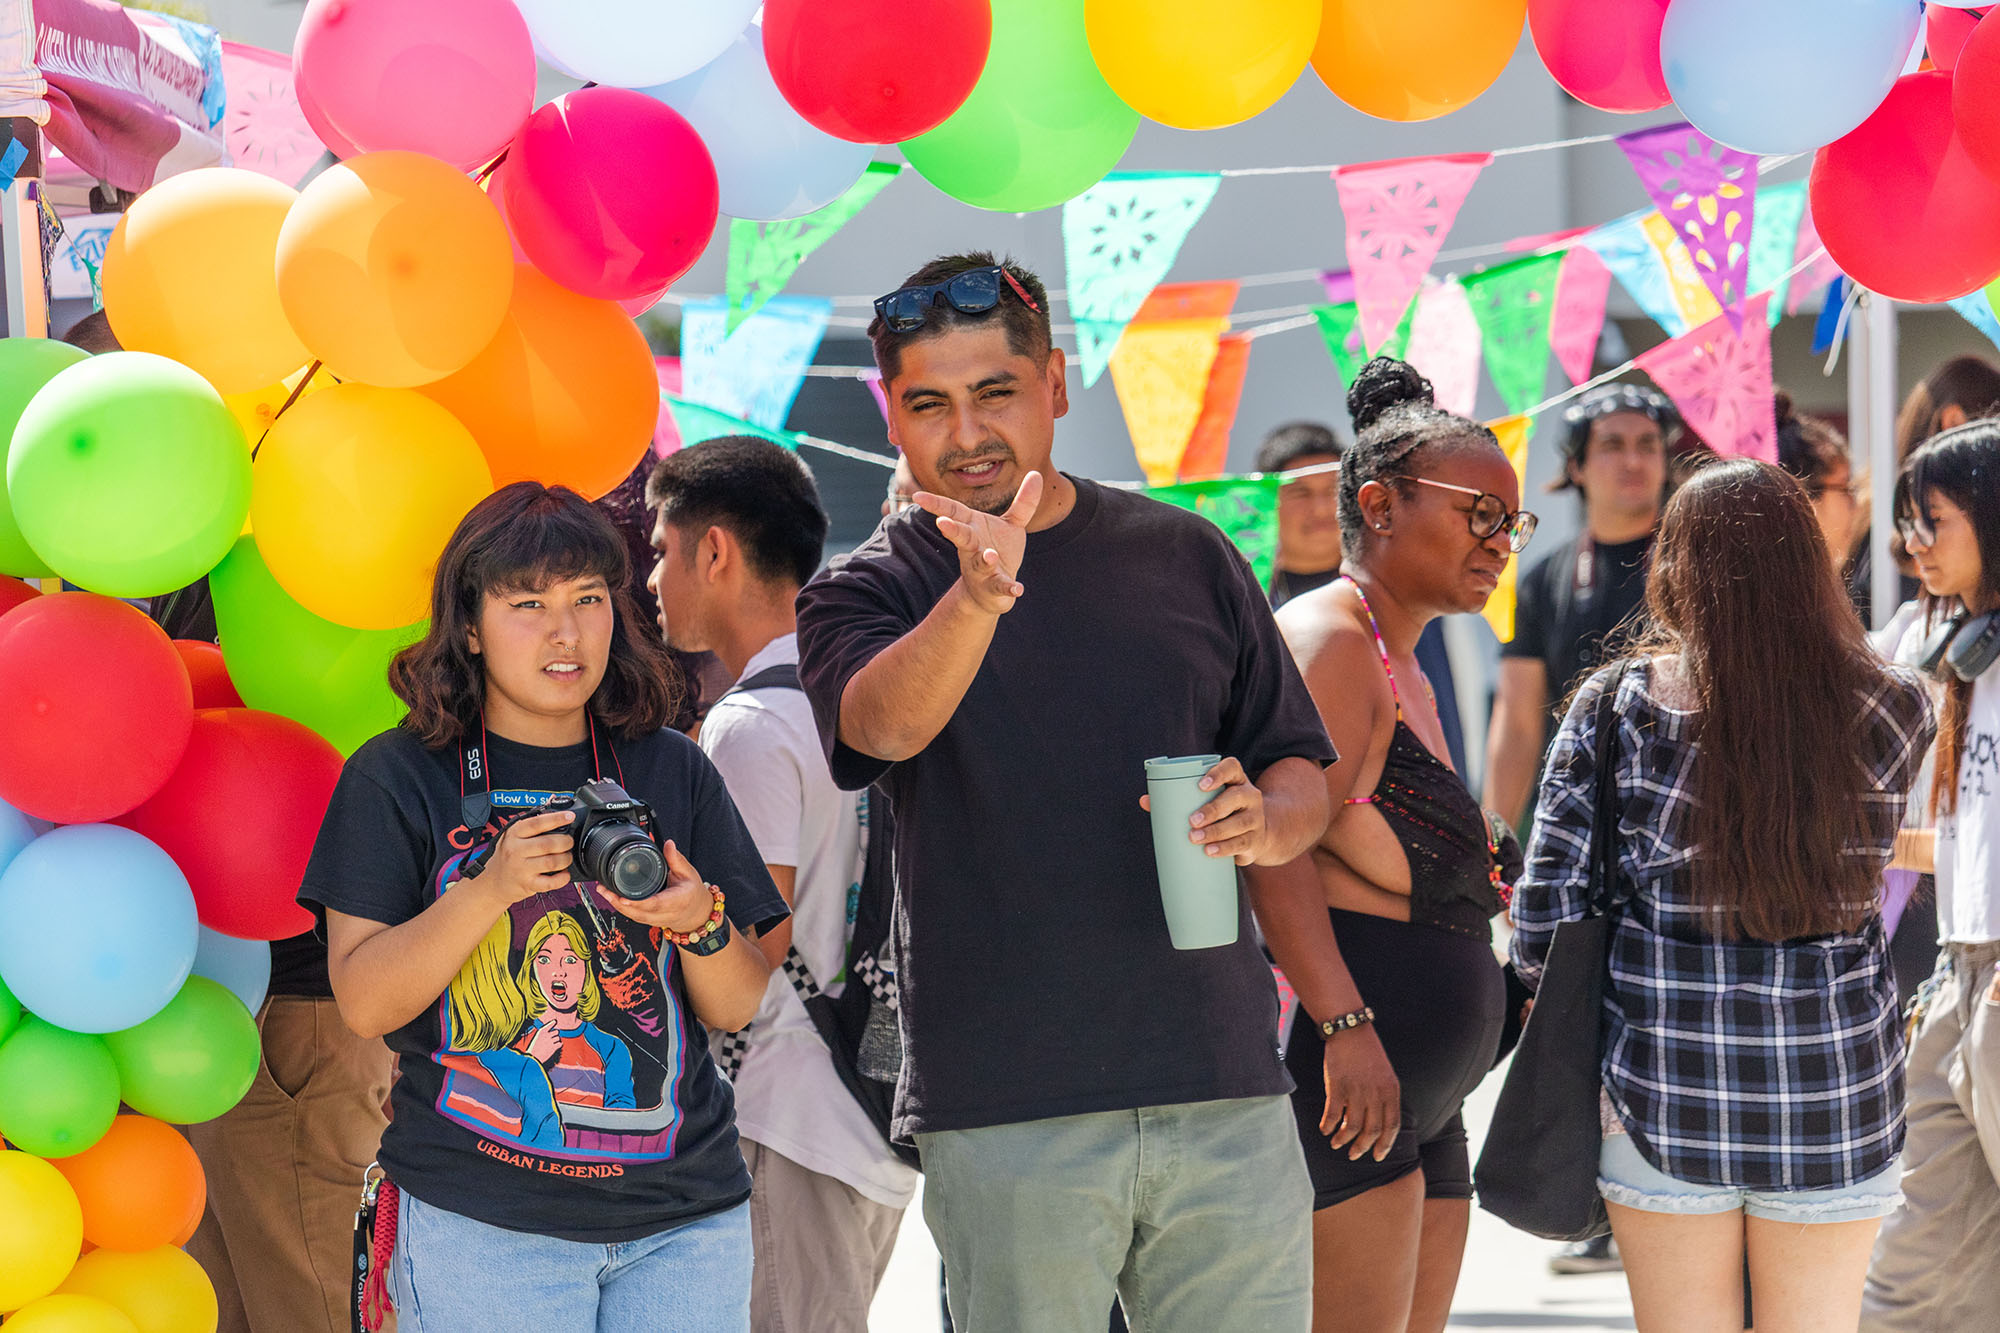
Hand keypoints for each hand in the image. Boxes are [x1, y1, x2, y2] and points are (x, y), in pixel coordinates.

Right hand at [472, 810, 575, 906]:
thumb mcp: (514, 835)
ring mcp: (521, 868)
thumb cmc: (507, 855)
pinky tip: (564, 873)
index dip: (556, 819)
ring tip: (566, 857)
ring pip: (551, 862)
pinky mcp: (527, 884)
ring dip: (565, 859)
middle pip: (547, 844)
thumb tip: (553, 800)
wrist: (492, 882)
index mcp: (514, 834)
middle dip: (565, 842)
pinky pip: (550, 882)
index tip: (569, 817)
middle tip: (568, 842)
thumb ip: (533, 821)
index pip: (537, 823)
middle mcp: (516, 850)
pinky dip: (562, 878)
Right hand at [523, 1019, 561, 1063]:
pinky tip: (556, 1046)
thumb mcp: (536, 1039)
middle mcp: (546, 1035)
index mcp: (541, 1032)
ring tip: (551, 1045)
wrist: (532, 1057)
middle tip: (551, 1039)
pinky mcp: (553, 1047)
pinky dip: (559, 1045)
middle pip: (556, 1031)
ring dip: (556, 1041)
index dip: (552, 1023)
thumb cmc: (533, 1049)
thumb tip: (553, 1035)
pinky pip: (560, 1044)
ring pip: (558, 1038)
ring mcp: (550, 1041)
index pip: (549, 1025)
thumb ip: (543, 1036)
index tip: (555, 1021)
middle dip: (555, 1035)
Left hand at [595, 840, 716, 935]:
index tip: (623, 898)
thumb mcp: (688, 873)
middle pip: (639, 912)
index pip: (656, 904)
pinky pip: (632, 916)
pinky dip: (620, 908)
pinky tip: (610, 897)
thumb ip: (676, 859)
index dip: (638, 902)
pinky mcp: (649, 920)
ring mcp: (656, 919)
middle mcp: (665, 913)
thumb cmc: (692, 893)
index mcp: (677, 901)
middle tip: (604, 889)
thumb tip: (668, 844)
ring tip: (603, 890)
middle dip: (619, 902)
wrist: (696, 913)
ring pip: (633, 916)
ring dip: (616, 905)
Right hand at [915, 471, 1042, 615]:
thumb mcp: (1012, 524)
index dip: (935, 504)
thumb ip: (1024, 501)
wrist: (989, 594)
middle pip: (961, 537)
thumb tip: (1036, 473)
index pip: (952, 512)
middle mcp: (973, 548)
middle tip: (942, 523)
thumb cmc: (997, 551)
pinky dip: (1008, 588)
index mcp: (972, 528)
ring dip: (984, 560)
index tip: (917, 495)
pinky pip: (1000, 587)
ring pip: (980, 563)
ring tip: (990, 556)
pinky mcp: (995, 587)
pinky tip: (1018, 588)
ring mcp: (982, 569)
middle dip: (952, 530)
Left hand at [1138, 757, 1267, 865]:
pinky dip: (1225, 848)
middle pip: (1235, 798)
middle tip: (1192, 821)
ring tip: (1195, 838)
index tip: (1200, 785)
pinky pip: (1242, 843)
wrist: (1257, 835)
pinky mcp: (1256, 839)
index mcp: (1236, 780)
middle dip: (1213, 809)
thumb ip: (1177, 798)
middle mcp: (1250, 796)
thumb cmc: (1222, 813)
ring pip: (1239, 823)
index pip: (1232, 767)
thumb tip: (1144, 801)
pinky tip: (1209, 851)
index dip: (1218, 773)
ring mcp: (1256, 818)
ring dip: (1216, 832)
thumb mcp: (1208, 802)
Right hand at [1321, 1024, 1401, 1161]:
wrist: (1350, 1030)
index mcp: (1391, 1091)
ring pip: (1352, 1126)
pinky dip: (1328, 1125)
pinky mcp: (1337, 1086)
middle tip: (1354, 1155)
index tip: (1377, 1156)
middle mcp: (1376, 1093)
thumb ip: (1384, 1098)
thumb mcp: (1385, 1075)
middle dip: (1363, 1147)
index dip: (1385, 1145)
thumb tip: (1374, 1123)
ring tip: (1336, 1144)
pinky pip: (1332, 1114)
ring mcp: (1357, 1090)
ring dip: (1343, 1139)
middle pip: (1372, 1130)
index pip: (1392, 1126)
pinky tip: (1325, 1129)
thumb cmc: (1367, 1052)